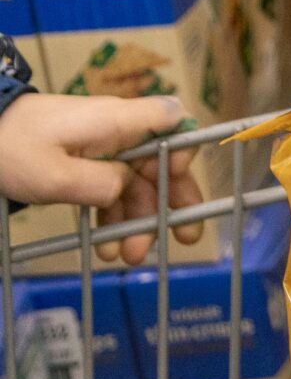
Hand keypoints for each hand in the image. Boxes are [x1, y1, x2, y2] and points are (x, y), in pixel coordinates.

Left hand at [0, 94, 205, 264]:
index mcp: (117, 122)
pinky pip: (112, 187)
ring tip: (132, 256)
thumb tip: (127, 189)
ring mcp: (103, 145)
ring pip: (136, 183)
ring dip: (139, 219)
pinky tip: (109, 244)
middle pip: (162, 162)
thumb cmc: (12, 148)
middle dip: (174, 201)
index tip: (175, 180)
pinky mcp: (86, 160)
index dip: (185, 150)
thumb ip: (102, 183)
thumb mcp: (56, 175)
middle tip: (186, 236)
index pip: (175, 121)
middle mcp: (118, 130)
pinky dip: (114, 215)